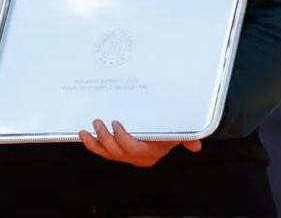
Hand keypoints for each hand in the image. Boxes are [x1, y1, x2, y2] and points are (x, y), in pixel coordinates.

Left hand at [79, 119, 200, 167]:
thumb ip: (186, 138)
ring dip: (96, 141)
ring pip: (106, 153)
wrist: (160, 139)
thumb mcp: (176, 134)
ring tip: (90, 126)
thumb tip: (196, 145)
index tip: (116, 124)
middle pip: (117, 152)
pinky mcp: (114, 153)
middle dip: (105, 138)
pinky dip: (91, 144)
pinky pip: (101, 151)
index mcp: (149, 154)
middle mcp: (135, 158)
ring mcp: (123, 157)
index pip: (134, 150)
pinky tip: (83, 134)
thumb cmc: (166, 134)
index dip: (122, 139)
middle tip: (99, 121)